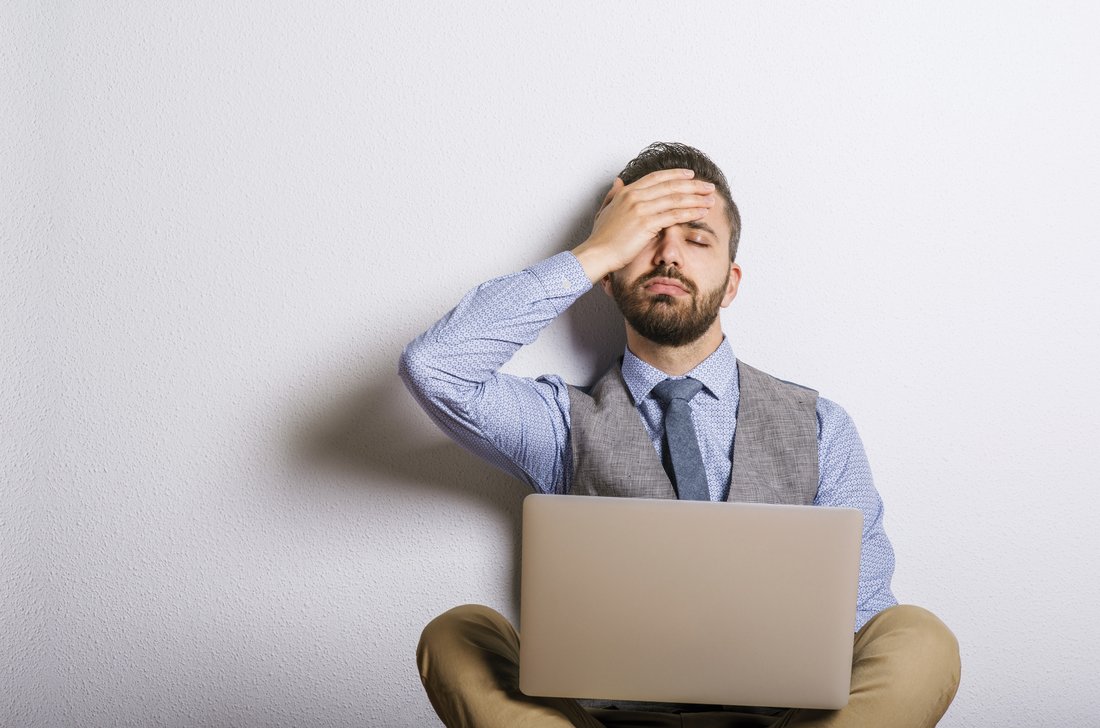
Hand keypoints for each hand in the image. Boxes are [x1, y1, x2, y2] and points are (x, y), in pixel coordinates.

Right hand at [571, 169, 715, 282]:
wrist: (597, 253)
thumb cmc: (601, 237)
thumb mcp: (605, 210)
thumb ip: (613, 194)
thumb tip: (618, 181)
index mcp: (627, 192)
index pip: (657, 178)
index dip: (676, 175)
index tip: (691, 175)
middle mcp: (635, 196)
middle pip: (670, 186)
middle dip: (693, 185)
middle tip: (709, 186)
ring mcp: (641, 209)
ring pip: (675, 199)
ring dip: (696, 198)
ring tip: (710, 199)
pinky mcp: (646, 223)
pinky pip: (674, 215)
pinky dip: (690, 212)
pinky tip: (701, 212)